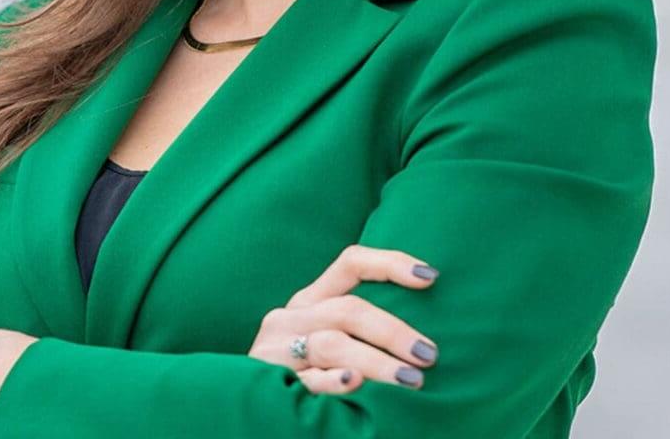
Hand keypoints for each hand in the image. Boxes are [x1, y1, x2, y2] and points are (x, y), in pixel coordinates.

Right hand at [247, 245, 438, 394]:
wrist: (240, 405)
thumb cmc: (298, 372)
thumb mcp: (322, 340)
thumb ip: (355, 330)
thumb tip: (421, 335)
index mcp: (309, 300)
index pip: (350, 263)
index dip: (389, 263)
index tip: (430, 277)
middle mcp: (292, 316)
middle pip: (348, 309)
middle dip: (393, 330)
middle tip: (429, 354)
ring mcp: (278, 348)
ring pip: (332, 344)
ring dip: (376, 360)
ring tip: (411, 379)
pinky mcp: (270, 381)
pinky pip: (307, 379)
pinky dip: (333, 381)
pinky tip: (357, 385)